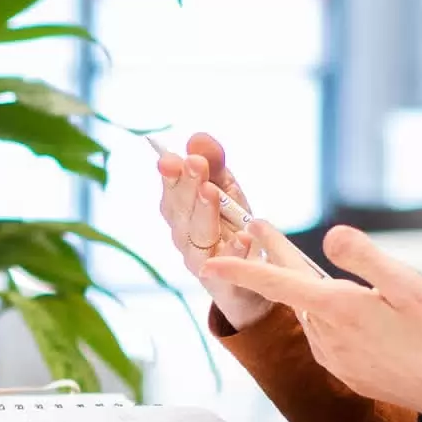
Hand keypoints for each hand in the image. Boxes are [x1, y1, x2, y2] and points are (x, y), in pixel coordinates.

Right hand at [152, 133, 317, 331]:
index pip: (171, 191)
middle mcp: (184, 238)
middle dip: (187, 186)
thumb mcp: (227, 193)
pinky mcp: (224, 284)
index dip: (170, 175)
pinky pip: (227, 269)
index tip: (172, 158)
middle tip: (196, 165)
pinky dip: (234, 252)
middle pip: (180, 212)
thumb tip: (197, 137)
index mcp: (182, 213)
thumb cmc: (230, 231)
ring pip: (197, 237)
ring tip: (211, 193)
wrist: (250, 285)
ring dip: (203, 213)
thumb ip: (214, 165)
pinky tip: (242, 237)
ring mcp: (202, 262)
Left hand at [202, 226, 421, 418]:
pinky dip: (325, 317)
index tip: (210, 260)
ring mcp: (335, 358)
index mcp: (338, 309)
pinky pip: (326, 336)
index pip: (277, 283)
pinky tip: (342, 310)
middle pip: (291, 292)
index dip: (242, 268)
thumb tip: (330, 234)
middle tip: (258, 227)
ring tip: (300, 264)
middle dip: (274, 260)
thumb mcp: (410, 286)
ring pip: (309, 314)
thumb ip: (366, 259)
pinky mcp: (346, 372)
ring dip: (303, 290)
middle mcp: (327, 337)